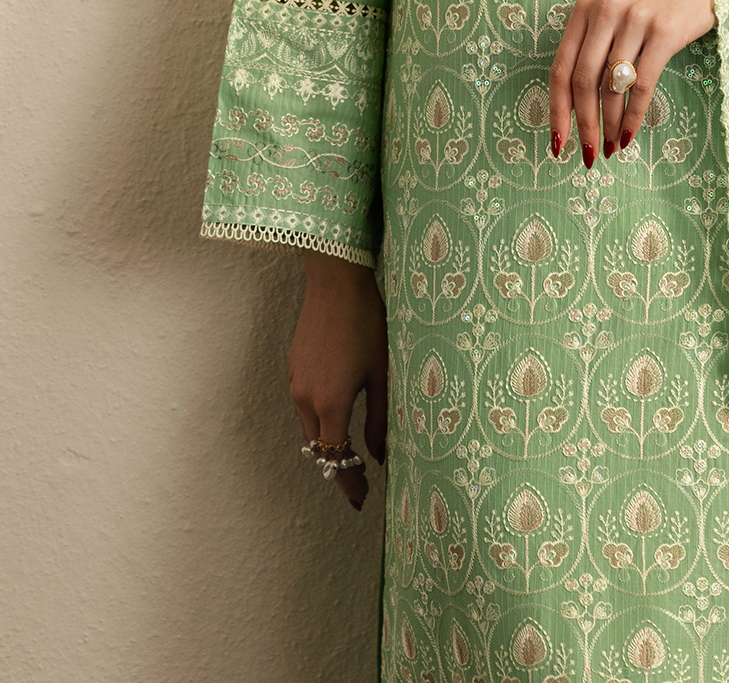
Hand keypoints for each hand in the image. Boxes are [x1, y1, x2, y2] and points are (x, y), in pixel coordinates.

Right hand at [288, 253, 387, 510]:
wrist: (335, 282)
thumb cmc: (366, 323)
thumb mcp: (381, 373)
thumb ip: (380, 418)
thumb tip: (379, 455)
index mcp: (331, 403)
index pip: (336, 459)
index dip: (348, 484)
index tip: (360, 501)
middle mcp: (306, 398)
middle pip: (319, 448)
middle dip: (337, 467)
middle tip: (359, 481)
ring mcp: (295, 382)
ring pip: (309, 427)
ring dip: (327, 442)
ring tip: (350, 450)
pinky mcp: (293, 367)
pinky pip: (304, 405)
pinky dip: (319, 418)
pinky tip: (337, 411)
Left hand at [548, 0, 715, 165]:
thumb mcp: (615, 10)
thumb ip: (594, 44)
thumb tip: (578, 102)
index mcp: (584, 9)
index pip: (560, 67)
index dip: (557, 109)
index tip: (557, 141)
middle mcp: (604, 12)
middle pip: (583, 81)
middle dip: (583, 124)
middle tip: (588, 154)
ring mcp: (634, 21)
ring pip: (612, 87)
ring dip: (610, 125)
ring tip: (612, 147)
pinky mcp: (664, 32)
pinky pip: (642, 84)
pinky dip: (634, 116)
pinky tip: (631, 135)